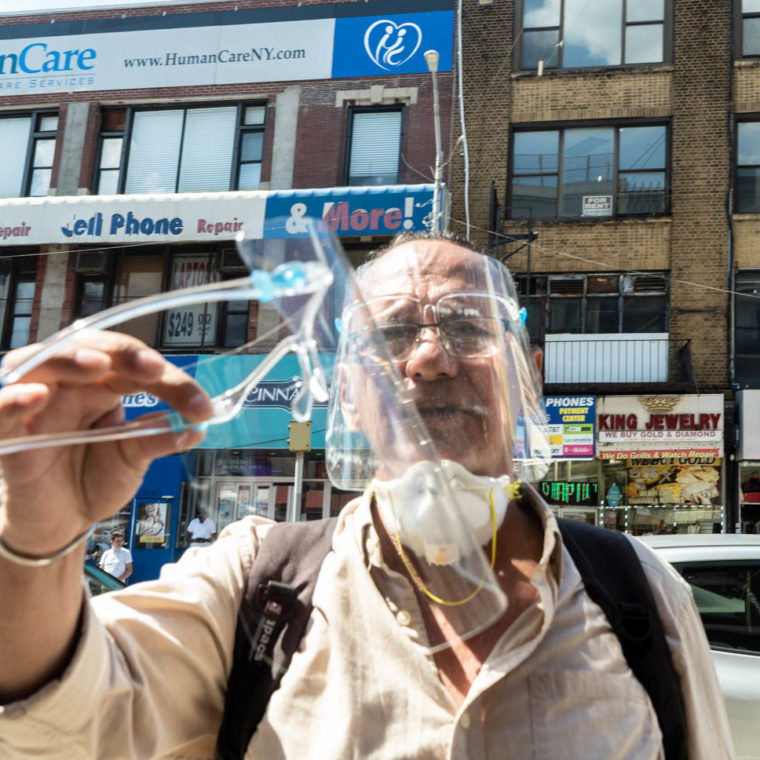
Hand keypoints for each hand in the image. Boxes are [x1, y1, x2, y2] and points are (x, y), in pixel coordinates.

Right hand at [0, 332, 212, 556]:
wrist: (60, 522)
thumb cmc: (92, 479)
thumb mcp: (133, 459)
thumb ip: (157, 438)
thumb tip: (196, 427)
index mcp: (101, 385)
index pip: (133, 365)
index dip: (167, 377)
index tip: (200, 405)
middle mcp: (66, 386)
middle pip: (87, 350)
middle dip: (123, 354)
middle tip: (154, 369)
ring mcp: (33, 406)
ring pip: (37, 363)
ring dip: (69, 359)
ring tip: (100, 366)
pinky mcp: (5, 435)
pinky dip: (13, 399)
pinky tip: (36, 395)